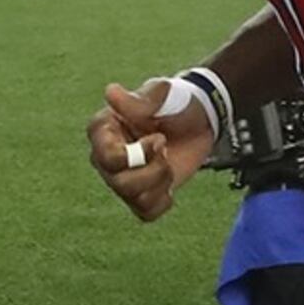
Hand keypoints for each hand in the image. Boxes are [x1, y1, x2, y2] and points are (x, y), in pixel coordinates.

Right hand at [85, 80, 215, 222]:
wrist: (200, 120)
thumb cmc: (175, 103)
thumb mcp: (163, 95)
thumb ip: (140, 101)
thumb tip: (111, 92)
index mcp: (103, 130)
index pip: (106, 157)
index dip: (136, 155)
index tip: (158, 138)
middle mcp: (106, 157)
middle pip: (119, 183)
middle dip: (152, 170)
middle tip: (165, 148)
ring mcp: (121, 178)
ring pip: (133, 198)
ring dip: (160, 181)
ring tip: (168, 161)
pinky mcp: (139, 194)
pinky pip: (145, 212)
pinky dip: (163, 200)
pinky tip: (169, 180)